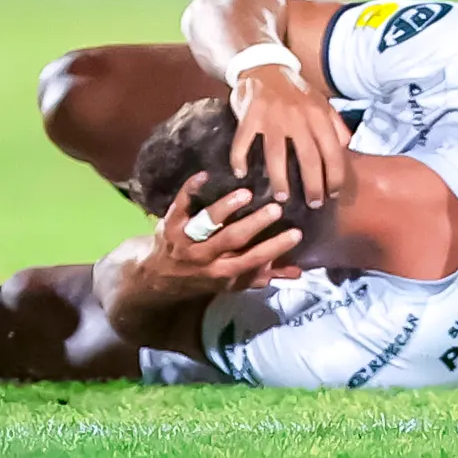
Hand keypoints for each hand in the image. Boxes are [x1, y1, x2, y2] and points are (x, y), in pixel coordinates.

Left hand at [148, 178, 303, 299]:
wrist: (160, 277)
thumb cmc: (204, 276)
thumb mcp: (232, 282)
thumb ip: (263, 275)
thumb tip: (297, 270)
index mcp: (223, 272)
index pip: (252, 260)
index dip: (274, 248)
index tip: (296, 233)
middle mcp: (205, 257)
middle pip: (232, 240)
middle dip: (255, 224)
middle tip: (276, 208)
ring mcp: (186, 240)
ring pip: (206, 223)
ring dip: (225, 208)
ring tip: (246, 194)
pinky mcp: (170, 224)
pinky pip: (180, 205)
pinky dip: (191, 190)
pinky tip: (205, 176)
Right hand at [230, 61, 350, 205]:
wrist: (264, 65)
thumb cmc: (295, 90)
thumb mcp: (321, 102)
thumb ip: (335, 124)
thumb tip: (347, 147)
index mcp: (318, 114)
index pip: (332, 150)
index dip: (336, 175)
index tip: (334, 193)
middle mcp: (297, 116)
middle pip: (308, 157)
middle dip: (313, 185)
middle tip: (313, 203)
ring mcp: (272, 116)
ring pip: (277, 154)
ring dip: (280, 179)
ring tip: (281, 197)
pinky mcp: (250, 115)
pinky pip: (243, 141)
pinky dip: (239, 158)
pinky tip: (240, 172)